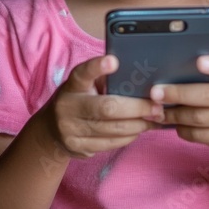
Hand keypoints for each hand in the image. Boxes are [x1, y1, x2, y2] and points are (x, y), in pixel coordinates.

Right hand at [38, 55, 162, 158]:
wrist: (51, 131)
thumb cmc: (79, 100)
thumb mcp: (86, 85)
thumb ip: (106, 80)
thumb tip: (142, 80)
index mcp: (72, 85)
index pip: (83, 73)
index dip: (97, 67)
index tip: (113, 61)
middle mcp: (68, 106)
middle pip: (107, 108)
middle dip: (137, 108)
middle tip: (157, 107)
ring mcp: (71, 130)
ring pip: (113, 129)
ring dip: (139, 125)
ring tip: (154, 119)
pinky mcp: (78, 147)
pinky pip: (111, 143)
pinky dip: (130, 136)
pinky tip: (139, 129)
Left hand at [150, 56, 208, 152]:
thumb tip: (173, 73)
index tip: (199, 62)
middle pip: (208, 96)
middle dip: (178, 94)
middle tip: (156, 93)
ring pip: (201, 119)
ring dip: (176, 115)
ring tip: (160, 112)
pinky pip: (201, 136)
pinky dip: (184, 130)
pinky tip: (176, 124)